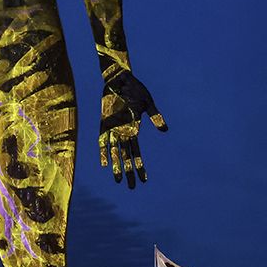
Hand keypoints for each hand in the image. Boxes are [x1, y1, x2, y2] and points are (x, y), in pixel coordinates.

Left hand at [99, 69, 166, 188]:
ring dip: (116, 167)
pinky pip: (102, 140)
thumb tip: (165, 130)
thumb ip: (155, 116)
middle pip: (126, 157)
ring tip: (118, 181)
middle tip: (131, 187)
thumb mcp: (147, 103)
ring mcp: (112, 128)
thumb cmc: (135, 89)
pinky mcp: (103, 123)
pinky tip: (104, 164)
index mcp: (134, 130)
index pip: (137, 153)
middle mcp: (123, 132)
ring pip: (115, 153)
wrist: (119, 78)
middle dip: (129, 172)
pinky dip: (103, 152)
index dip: (140, 166)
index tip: (145, 180)